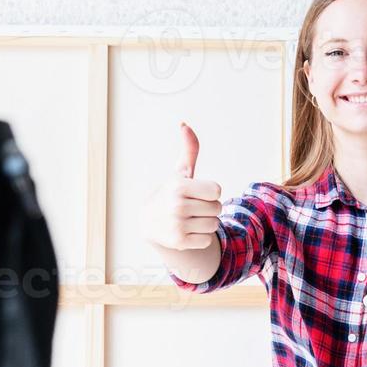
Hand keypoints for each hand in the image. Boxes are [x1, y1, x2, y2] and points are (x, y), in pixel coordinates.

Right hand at [144, 122, 222, 250]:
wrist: (149, 222)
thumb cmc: (171, 193)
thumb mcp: (180, 172)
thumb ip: (189, 150)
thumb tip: (184, 124)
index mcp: (179, 186)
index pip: (217, 191)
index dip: (210, 192)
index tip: (197, 193)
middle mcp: (177, 205)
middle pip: (217, 208)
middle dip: (209, 208)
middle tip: (192, 207)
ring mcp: (177, 225)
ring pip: (214, 225)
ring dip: (205, 223)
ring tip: (190, 219)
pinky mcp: (179, 242)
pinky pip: (206, 239)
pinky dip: (200, 237)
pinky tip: (186, 231)